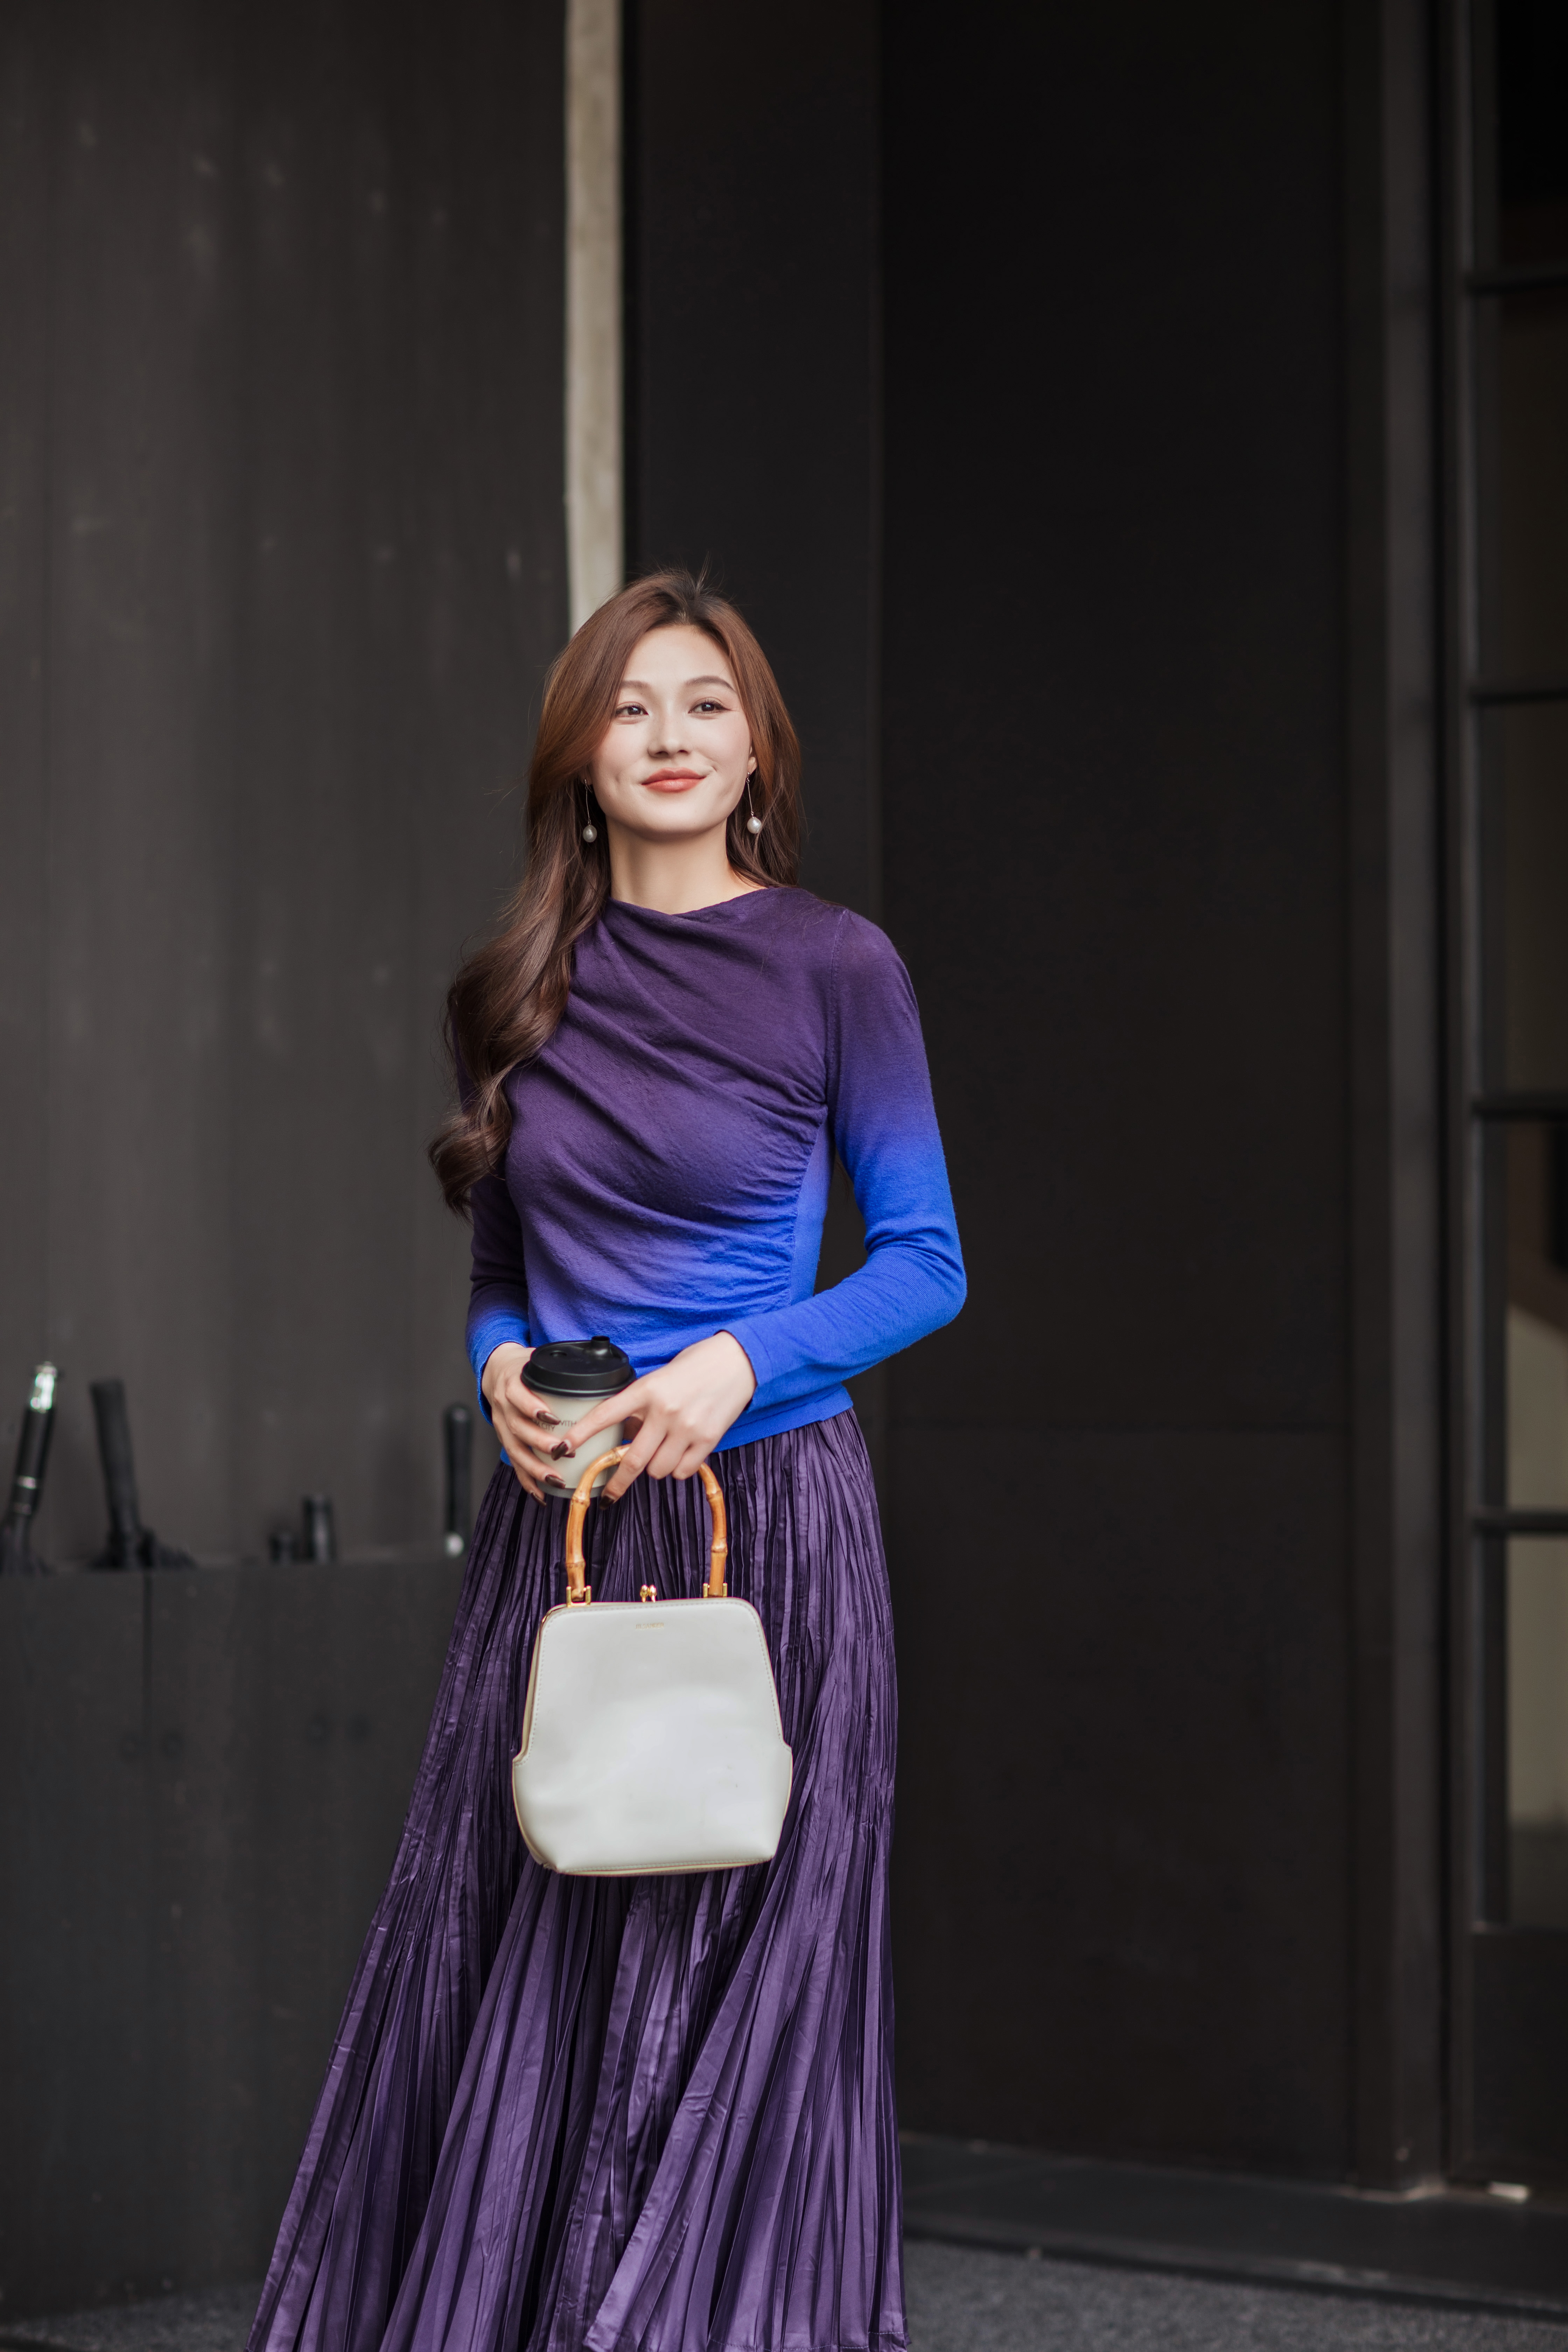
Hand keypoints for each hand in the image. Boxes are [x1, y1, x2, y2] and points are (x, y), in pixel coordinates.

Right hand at [481, 1343, 576, 1503]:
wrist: (495, 1369)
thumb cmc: (523, 1367)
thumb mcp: (536, 1360)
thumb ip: (560, 1368)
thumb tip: (600, 1374)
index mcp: (512, 1384)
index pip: (518, 1396)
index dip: (533, 1407)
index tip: (553, 1417)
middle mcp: (503, 1406)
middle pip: (518, 1428)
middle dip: (541, 1443)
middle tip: (563, 1452)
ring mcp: (501, 1424)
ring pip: (515, 1450)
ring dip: (534, 1467)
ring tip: (554, 1479)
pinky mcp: (503, 1438)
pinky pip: (513, 1462)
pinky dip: (525, 1479)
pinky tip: (539, 1493)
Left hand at [558, 1333, 756, 1501]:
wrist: (737, 1361)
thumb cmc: (695, 1366)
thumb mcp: (660, 1379)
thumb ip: (641, 1406)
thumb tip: (627, 1435)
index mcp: (647, 1390)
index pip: (605, 1414)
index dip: (581, 1433)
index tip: (562, 1448)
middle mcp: (664, 1411)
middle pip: (631, 1460)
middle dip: (616, 1484)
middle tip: (608, 1496)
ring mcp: (686, 1427)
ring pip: (657, 1470)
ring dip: (655, 1468)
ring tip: (664, 1451)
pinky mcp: (707, 1440)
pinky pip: (682, 1471)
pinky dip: (678, 1468)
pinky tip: (683, 1452)